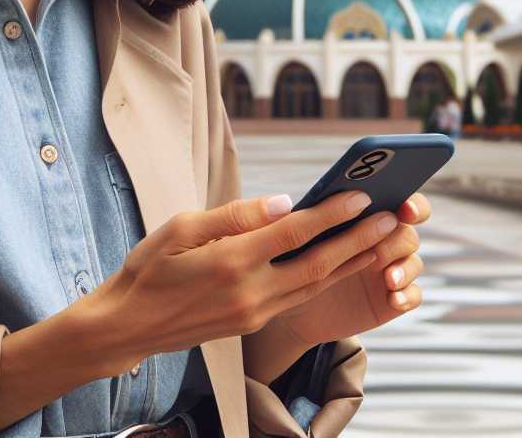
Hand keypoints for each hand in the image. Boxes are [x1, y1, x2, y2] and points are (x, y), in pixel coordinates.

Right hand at [80, 190, 398, 374]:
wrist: (128, 326)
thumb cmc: (149, 268)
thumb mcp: (181, 228)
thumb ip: (236, 215)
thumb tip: (284, 202)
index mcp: (230, 262)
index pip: (294, 233)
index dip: (331, 213)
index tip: (362, 194)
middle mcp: (249, 293)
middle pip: (319, 265)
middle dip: (360, 240)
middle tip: (393, 218)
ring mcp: (254, 314)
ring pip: (316, 286)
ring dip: (353, 262)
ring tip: (383, 240)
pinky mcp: (253, 324)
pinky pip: (300, 298)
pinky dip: (327, 279)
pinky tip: (344, 263)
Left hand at [265, 193, 429, 348]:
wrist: (290, 303)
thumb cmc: (291, 260)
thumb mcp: (290, 238)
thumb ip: (296, 218)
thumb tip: (285, 204)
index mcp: (365, 218)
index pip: (400, 201)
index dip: (410, 204)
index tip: (405, 210)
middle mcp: (382, 241)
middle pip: (407, 232)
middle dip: (400, 238)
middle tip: (384, 248)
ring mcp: (389, 271)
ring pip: (413, 262)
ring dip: (405, 267)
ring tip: (390, 279)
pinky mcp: (391, 300)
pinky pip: (413, 296)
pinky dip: (407, 295)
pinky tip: (394, 299)